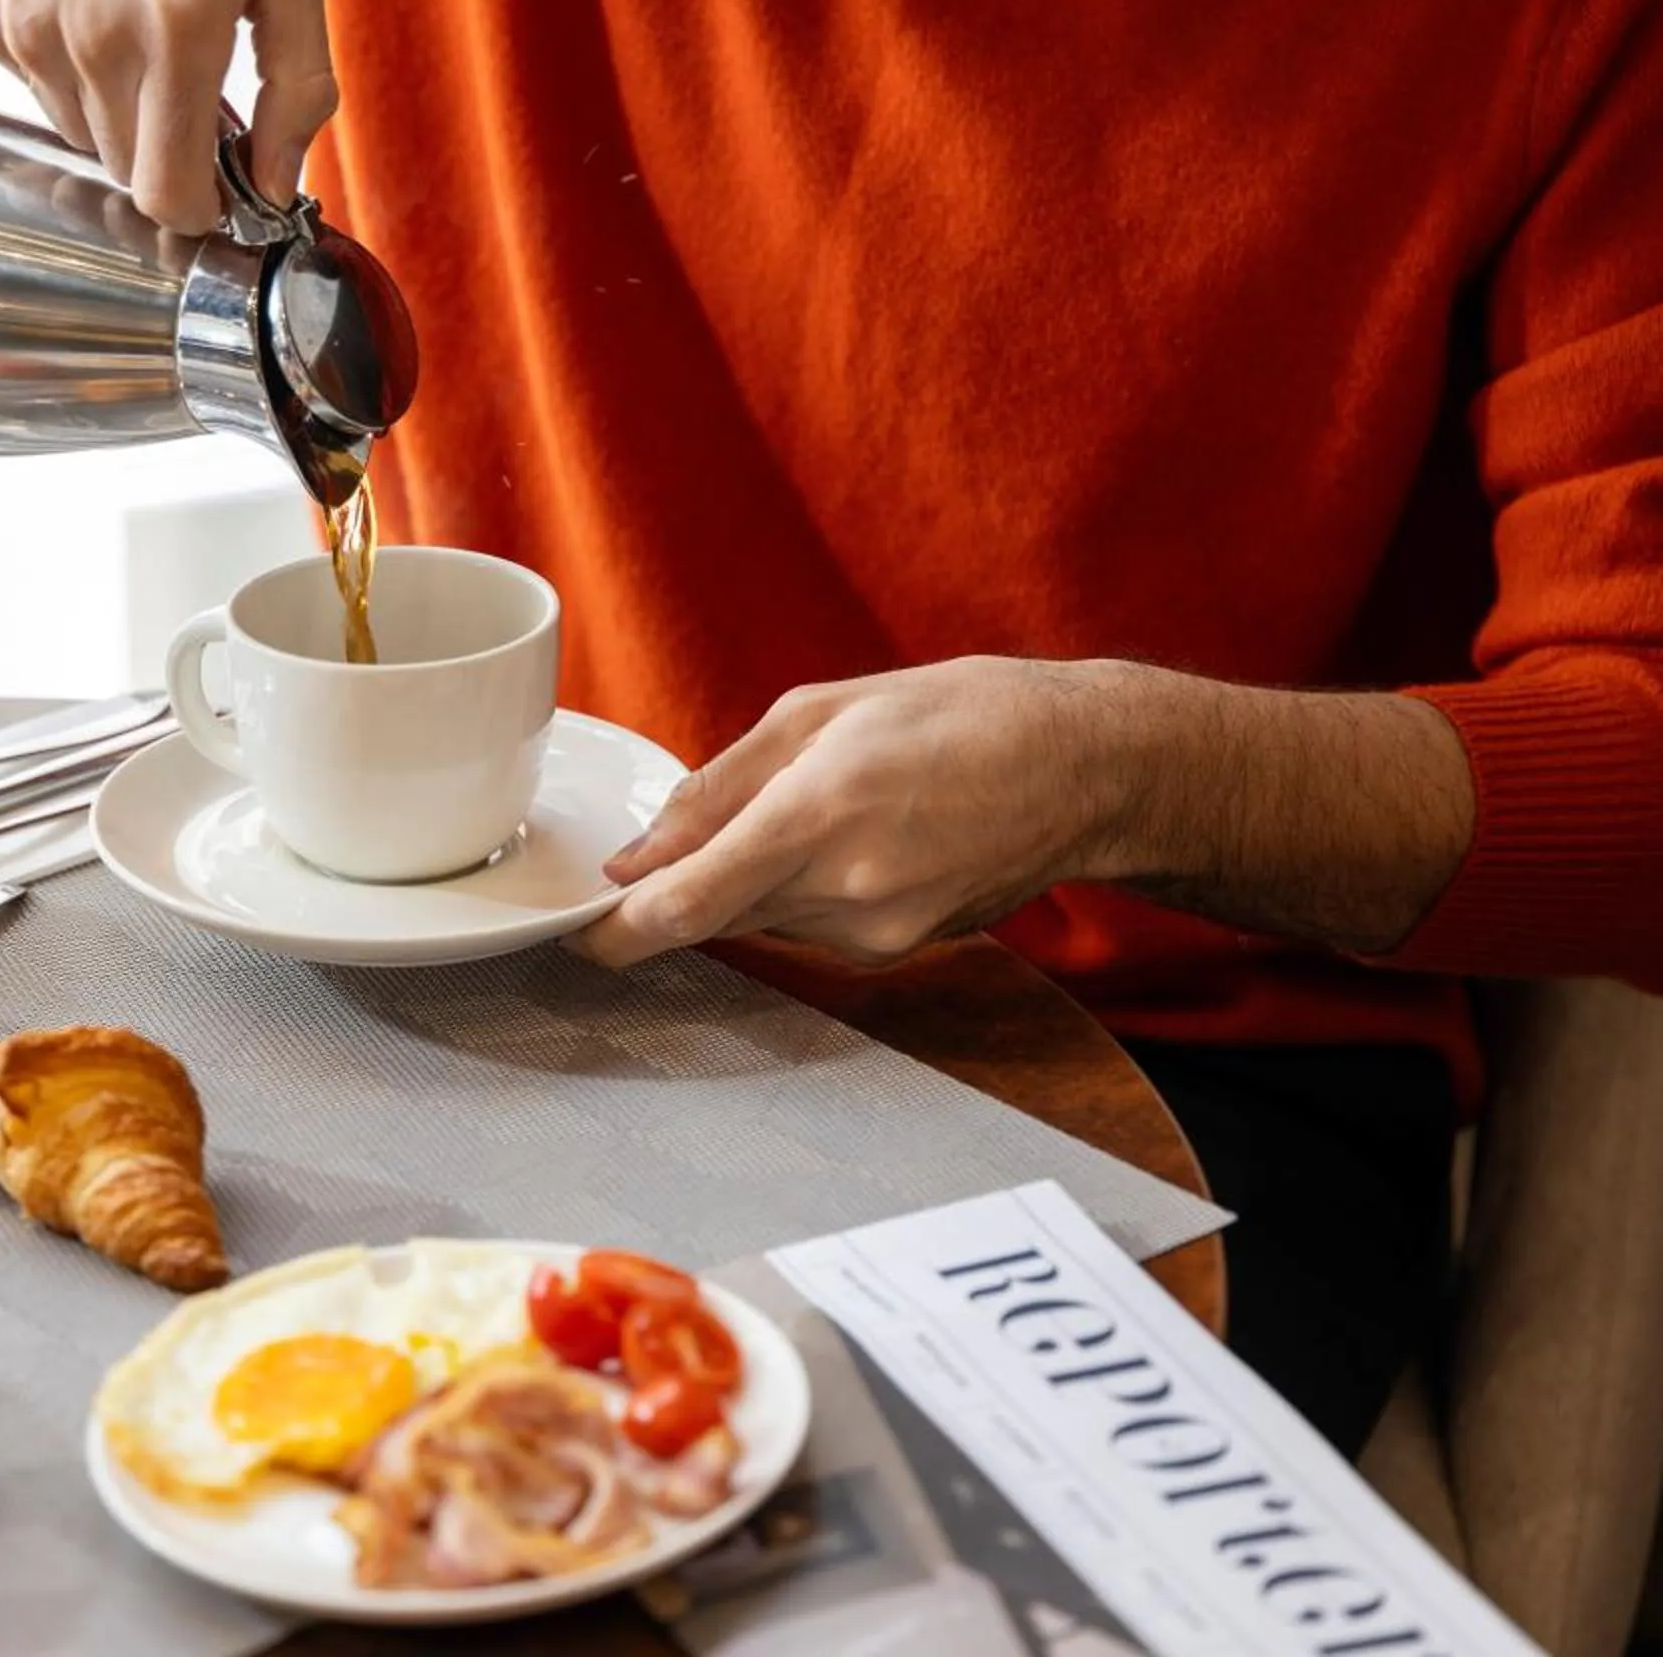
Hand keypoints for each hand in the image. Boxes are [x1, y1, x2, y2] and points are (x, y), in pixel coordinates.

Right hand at [0, 0, 335, 233]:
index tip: (212, 188)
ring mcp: (24, 32)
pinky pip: (30, 85)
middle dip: (162, 144)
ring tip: (129, 15)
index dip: (196, 207)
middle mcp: (92, 38)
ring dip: (112, 102)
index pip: (168, 192)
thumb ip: (299, 82)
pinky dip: (60, 62)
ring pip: (77, 131)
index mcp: (180, 24)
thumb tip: (278, 181)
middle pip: (124, 168)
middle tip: (184, 73)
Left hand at [572, 659, 1126, 970]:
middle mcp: (847, 890)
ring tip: (813, 812)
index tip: (577, 930)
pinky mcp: (902, 950)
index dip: (616, 930)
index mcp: (818, 814)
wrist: (1085, 767)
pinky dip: (802, 892)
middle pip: (717, 915)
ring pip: (763, 922)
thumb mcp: (819, 712)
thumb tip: (640, 854)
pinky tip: (853, 839)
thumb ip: (717, 788)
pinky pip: (812, 929)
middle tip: (690, 837)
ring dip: (753, 882)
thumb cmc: (958, 715)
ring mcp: (879, 932)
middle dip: (687, 885)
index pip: (687, 905)